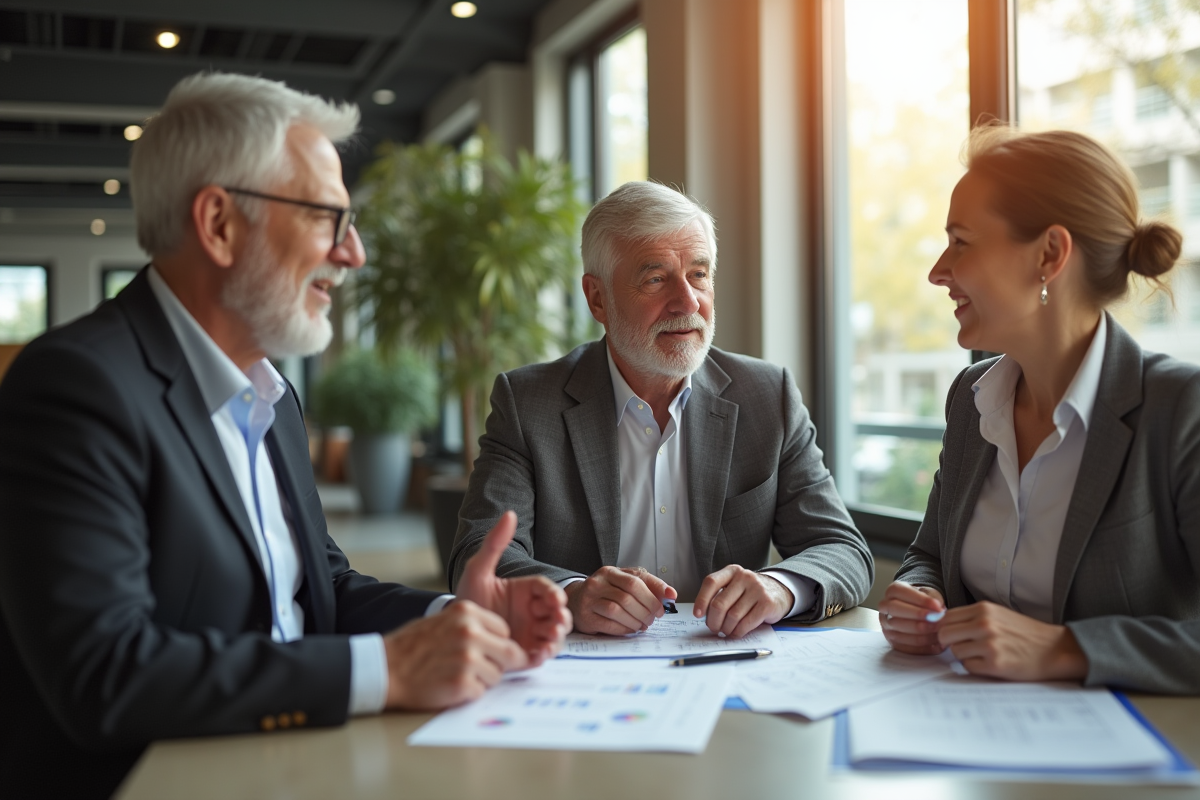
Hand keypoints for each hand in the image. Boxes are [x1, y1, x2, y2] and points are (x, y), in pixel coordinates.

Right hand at [382, 600, 526, 709]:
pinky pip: (480, 692)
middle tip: (484, 670)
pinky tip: (450, 686)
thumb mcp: (443, 621)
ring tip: (457, 676)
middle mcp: (470, 632)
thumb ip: (472, 626)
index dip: (497, 644)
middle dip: (501, 664)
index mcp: (466, 612)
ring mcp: (467, 658)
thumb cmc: (412, 647)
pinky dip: (469, 694)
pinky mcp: (462, 683)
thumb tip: (500, 640)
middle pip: (510, 653)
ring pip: (497, 676)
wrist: (385, 668)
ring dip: (483, 680)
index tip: (489, 652)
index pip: (504, 630)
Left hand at [457, 511, 571, 665]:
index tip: (554, 600)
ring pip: (554, 635)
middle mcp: (532, 611)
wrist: (453, 630)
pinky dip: (544, 655)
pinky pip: (540, 655)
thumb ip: (495, 543)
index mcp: (526, 591)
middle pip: (557, 613)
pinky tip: (538, 654)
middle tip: (556, 623)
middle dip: (561, 618)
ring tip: (549, 639)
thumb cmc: (467, 597)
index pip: (547, 589)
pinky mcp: (524, 652)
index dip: (554, 594)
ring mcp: (530, 632)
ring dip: (557, 637)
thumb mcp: (478, 569)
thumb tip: (509, 514)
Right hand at [564, 566, 676, 634]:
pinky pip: (609, 625)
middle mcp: (597, 583)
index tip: (663, 608)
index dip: (652, 596)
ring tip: (643, 625)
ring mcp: (589, 600)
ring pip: (618, 611)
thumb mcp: (625, 582)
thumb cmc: (606, 591)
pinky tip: (631, 629)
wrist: (576, 600)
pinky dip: (625, 629)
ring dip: (635, 621)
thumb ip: (648, 585)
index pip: (635, 581)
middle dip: (645, 611)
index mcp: (610, 572)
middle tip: (653, 619)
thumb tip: (671, 594)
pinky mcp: (586, 617)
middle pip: (627, 597)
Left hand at [693, 566, 792, 637]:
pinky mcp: (767, 603)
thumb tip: (704, 616)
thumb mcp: (734, 586)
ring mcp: (757, 589)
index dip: (701, 600)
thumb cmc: (749, 593)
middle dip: (713, 621)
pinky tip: (736, 632)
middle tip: (714, 628)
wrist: (779, 592)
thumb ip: (720, 595)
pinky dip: (738, 632)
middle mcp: (744, 577)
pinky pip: (746, 623)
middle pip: (719, 603)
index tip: (697, 614)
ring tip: (726, 631)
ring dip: (726, 629)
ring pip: (732, 616)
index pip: (711, 582)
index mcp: (732, 571)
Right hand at [879, 581, 946, 654]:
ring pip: (898, 630)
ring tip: (939, 632)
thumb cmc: (924, 602)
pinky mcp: (892, 642)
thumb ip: (934, 600)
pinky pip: (905, 647)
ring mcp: (886, 626)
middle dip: (917, 615)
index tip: (937, 606)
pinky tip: (936, 644)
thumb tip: (938, 610)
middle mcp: (885, 608)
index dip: (919, 600)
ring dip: (921, 633)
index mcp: (893, 591)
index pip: (899, 592)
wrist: (920, 612)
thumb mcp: (930, 594)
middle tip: (936, 619)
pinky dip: (922, 647)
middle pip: (894, 609)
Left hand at [938, 601, 1088, 680]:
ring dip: (964, 656)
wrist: (1054, 649)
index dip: (945, 628)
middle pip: (944, 634)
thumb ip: (972, 617)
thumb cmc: (1024, 633)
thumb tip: (941, 623)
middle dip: (950, 643)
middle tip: (964, 647)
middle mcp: (984, 624)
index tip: (952, 636)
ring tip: (982, 655)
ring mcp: (989, 644)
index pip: (946, 618)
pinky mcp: (995, 664)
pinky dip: (975, 667)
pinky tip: (989, 664)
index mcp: (983, 609)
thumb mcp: (998, 615)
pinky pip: (968, 667)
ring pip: (955, 652)